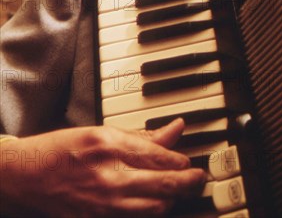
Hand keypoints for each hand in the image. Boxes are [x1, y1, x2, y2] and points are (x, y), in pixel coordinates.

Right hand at [1, 119, 205, 216]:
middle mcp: (109, 176)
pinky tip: (154, 204)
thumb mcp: (102, 132)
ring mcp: (103, 204)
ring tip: (178, 191)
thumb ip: (142, 135)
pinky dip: (150, 212)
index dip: (182, 161)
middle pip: (164, 184)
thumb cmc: (61, 150)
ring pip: (156, 208)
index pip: (161, 157)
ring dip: (172, 199)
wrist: (27, 177)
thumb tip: (176, 128)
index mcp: (110, 145)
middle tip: (198, 178)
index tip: (188, 161)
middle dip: (189, 182)